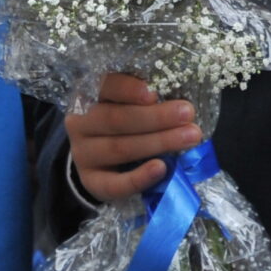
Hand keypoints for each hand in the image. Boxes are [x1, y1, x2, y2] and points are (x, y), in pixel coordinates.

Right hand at [61, 74, 202, 202]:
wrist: (105, 165)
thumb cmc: (127, 127)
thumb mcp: (130, 107)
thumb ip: (147, 102)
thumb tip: (180, 102)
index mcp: (90, 96)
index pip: (104, 87)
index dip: (128, 89)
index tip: (154, 94)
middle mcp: (80, 124)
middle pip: (114, 118)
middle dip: (155, 117)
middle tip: (187, 114)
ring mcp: (83, 154)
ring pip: (118, 147)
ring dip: (157, 142)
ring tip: (189, 137)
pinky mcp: (92, 182)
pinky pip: (115, 183)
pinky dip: (139, 177)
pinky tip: (161, 168)